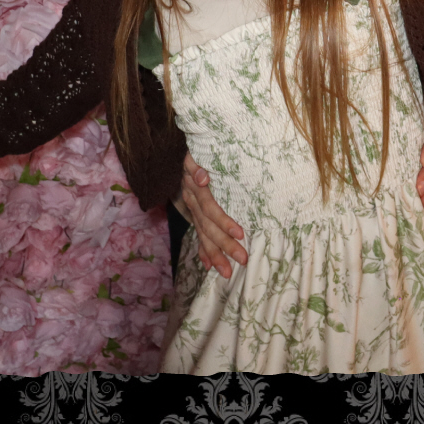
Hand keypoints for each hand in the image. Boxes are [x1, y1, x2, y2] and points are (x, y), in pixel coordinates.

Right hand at [178, 154, 245, 278]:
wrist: (181, 154)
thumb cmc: (198, 152)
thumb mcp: (194, 154)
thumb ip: (196, 164)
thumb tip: (202, 178)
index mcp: (195, 189)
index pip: (210, 208)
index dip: (223, 222)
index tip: (240, 234)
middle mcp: (192, 203)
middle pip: (208, 227)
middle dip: (224, 245)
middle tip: (242, 259)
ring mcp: (192, 210)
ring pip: (203, 235)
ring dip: (215, 255)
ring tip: (228, 272)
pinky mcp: (194, 215)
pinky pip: (198, 235)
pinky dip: (203, 252)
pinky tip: (209, 266)